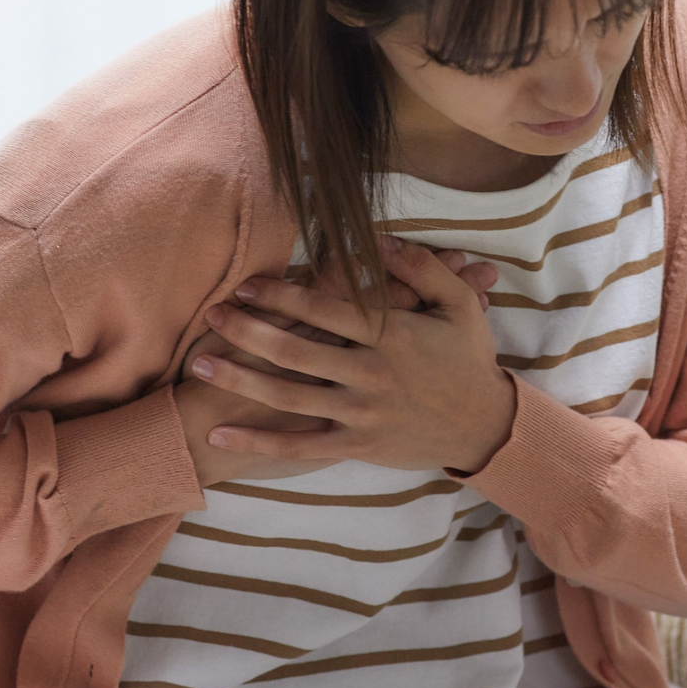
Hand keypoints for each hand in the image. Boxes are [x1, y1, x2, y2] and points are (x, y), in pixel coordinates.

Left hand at [191, 237, 516, 474]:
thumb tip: (376, 240)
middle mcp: (371, 374)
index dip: (281, 297)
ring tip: (200, 368)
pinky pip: (300, 447)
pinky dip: (258, 442)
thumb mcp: (458, 304)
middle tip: (212, 316)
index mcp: (391, 335)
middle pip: (297, 352)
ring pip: (290, 398)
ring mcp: (362, 414)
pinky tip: (219, 435)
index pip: (325, 311)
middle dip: (249, 333)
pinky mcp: (358, 445)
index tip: (245, 286)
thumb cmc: (469, 360)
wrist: (486, 426)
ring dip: (241, 382)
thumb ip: (420, 268)